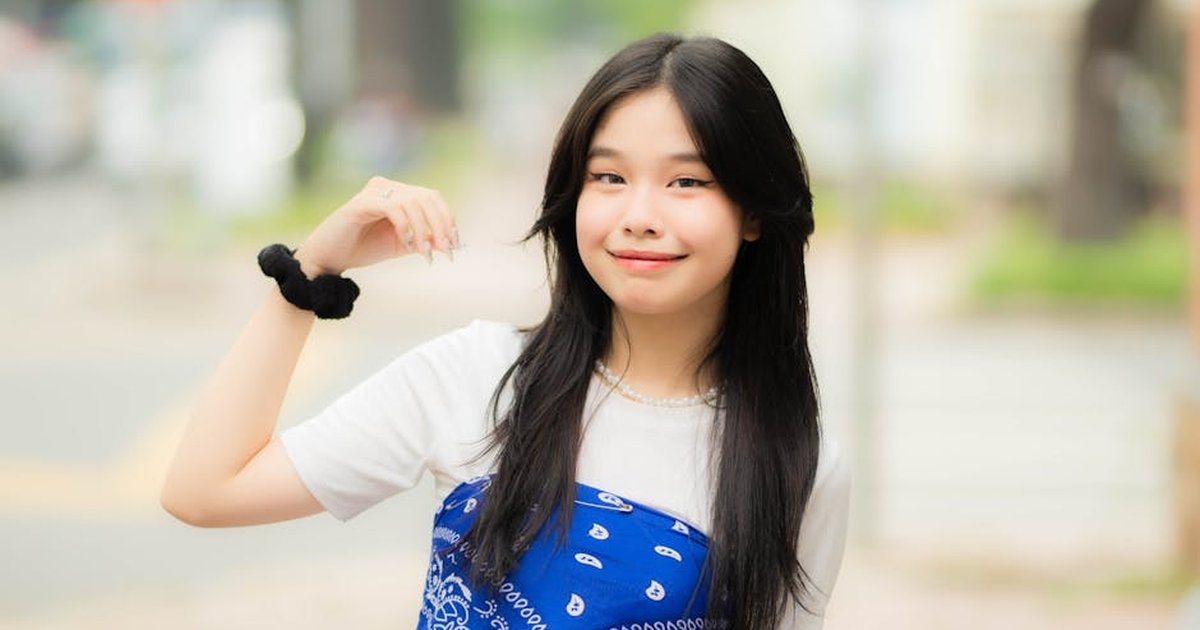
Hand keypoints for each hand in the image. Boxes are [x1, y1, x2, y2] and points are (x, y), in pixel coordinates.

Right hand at [293, 176, 458, 275]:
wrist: (328, 259)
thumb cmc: (363, 248)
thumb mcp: (402, 245)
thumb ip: (425, 241)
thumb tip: (452, 244)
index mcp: (397, 192)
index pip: (432, 197)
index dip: (447, 219)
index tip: (454, 245)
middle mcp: (386, 186)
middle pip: (426, 197)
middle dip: (440, 225)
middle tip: (445, 250)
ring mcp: (372, 192)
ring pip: (412, 202)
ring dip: (424, 230)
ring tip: (424, 253)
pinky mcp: (360, 203)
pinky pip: (393, 208)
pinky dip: (405, 227)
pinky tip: (407, 243)